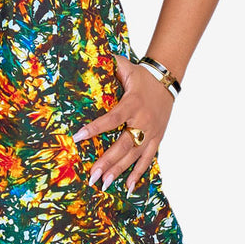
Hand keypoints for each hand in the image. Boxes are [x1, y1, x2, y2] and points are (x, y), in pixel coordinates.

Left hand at [71, 53, 173, 193]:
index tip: (77, 137)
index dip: (95, 128)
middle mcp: (143, 121)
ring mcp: (152, 132)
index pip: (112, 118)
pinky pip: (147, 159)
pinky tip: (127, 186)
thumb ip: (109, 64)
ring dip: (119, 170)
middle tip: (92, 175)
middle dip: (108, 160)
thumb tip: (90, 57)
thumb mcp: (126, 67)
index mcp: (132, 103)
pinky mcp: (157, 139)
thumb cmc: (141, 76)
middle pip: (124, 144)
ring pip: (135, 156)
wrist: (168, 80)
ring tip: (105, 184)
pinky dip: (138, 173)